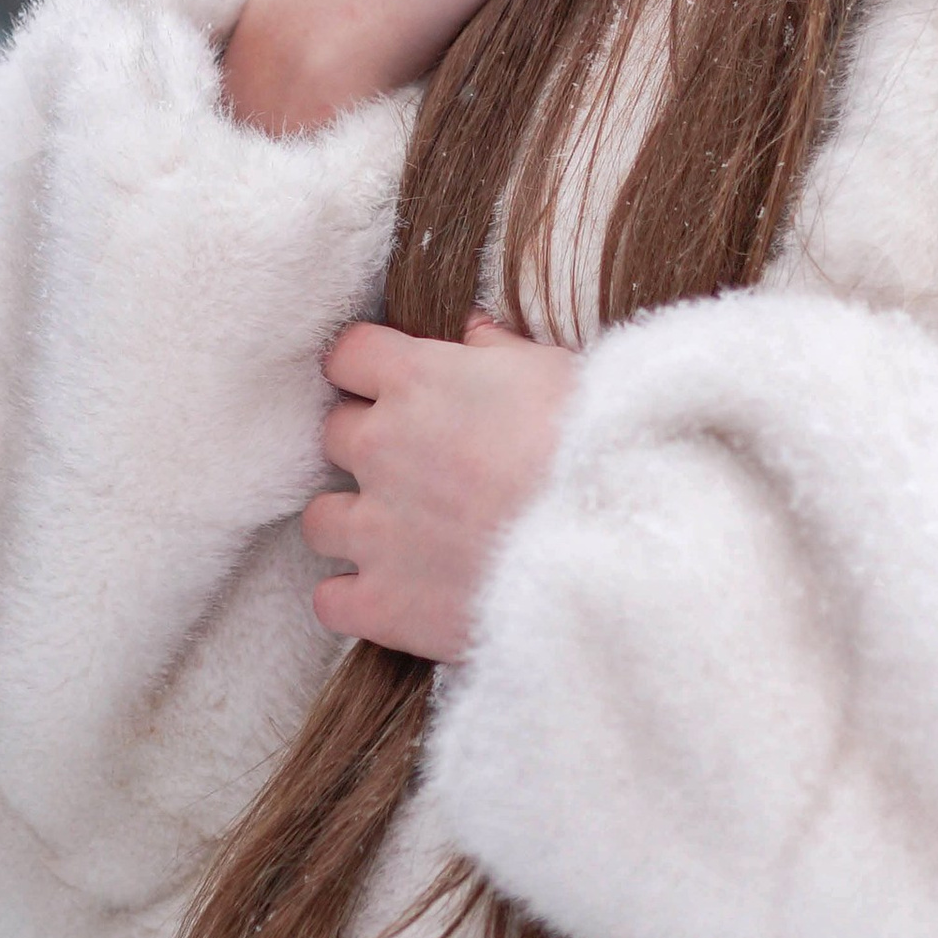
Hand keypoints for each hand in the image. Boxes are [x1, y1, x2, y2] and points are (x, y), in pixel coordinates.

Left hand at [304, 312, 581, 662]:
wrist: (617, 547)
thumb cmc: (599, 448)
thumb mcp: (558, 372)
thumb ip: (499, 350)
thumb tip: (471, 334)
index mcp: (419, 380)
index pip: (347, 356)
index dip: (370, 371)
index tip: (394, 387)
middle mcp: (381, 447)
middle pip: (335, 435)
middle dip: (370, 446)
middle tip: (421, 465)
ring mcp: (375, 529)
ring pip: (320, 519)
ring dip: (353, 523)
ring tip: (402, 535)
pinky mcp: (383, 603)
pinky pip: (330, 601)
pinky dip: (355, 599)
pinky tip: (395, 593)